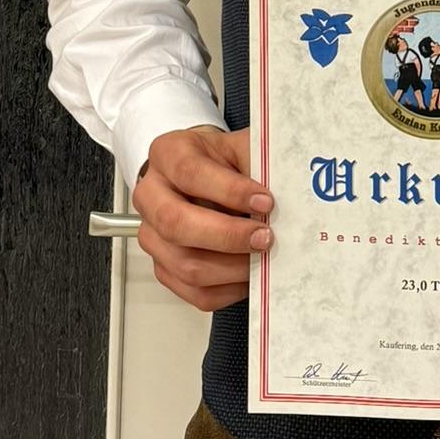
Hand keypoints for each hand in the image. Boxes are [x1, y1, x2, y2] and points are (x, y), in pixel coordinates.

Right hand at [131, 124, 272, 312]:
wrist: (208, 174)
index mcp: (168, 154)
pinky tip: (250, 274)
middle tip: (265, 237)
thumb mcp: (241, 147)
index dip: (229, 190)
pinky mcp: (164, 267)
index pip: (189, 173)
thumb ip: (259, 162)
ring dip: (232, 267)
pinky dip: (229, 288)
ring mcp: (153, 235)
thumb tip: (288, 190)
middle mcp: (151, 195)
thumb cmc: (225, 162)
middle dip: (227, 236)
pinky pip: (194, 292)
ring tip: (263, 257)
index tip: (266, 201)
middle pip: (175, 223)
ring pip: (185, 264)